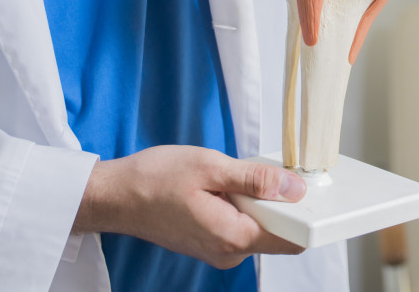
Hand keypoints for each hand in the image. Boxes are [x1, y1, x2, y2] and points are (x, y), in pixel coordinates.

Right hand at [73, 146, 305, 268]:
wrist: (115, 196)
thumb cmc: (154, 180)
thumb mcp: (210, 167)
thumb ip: (255, 180)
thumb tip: (294, 189)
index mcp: (234, 237)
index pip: (291, 237)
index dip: (303, 211)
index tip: (300, 184)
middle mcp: (229, 252)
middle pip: (277, 230)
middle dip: (278, 201)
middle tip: (257, 170)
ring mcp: (218, 250)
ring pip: (258, 226)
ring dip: (256, 200)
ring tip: (231, 177)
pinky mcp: (210, 243)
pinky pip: (240, 225)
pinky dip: (240, 205)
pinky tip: (222, 186)